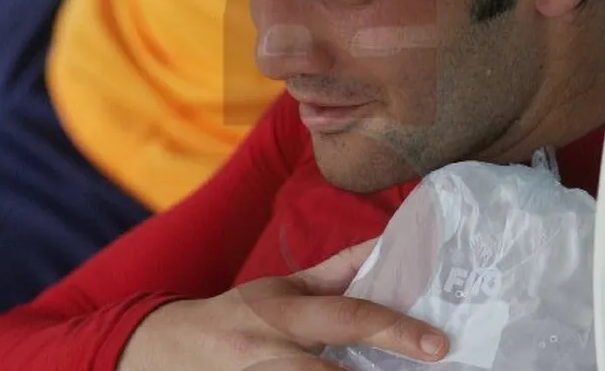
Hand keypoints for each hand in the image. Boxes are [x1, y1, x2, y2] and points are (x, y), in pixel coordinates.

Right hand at [118, 239, 448, 369]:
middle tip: (430, 369)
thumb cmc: (236, 315)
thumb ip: (335, 272)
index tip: (437, 344)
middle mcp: (269, 354)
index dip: (395, 330)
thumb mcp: (281, 289)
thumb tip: (385, 244)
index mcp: (282, 314)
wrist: (167, 351)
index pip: (346, 317)